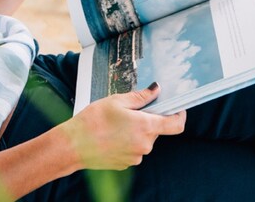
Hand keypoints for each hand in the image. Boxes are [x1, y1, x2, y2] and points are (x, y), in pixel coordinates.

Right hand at [65, 84, 185, 170]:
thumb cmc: (94, 120)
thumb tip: (156, 89)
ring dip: (135, 130)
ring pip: (143, 140)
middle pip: (156, 130)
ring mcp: (136, 157)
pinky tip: (111, 134)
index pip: (176, 125)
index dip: (180, 115)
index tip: (178, 108)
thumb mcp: (117, 101)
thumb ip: (140, 96)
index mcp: (146, 127)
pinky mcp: (126, 164)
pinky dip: (127, 141)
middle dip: (147, 119)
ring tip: (115, 123)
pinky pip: (133, 149)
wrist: (74, 145)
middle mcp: (144, 145)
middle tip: (128, 110)